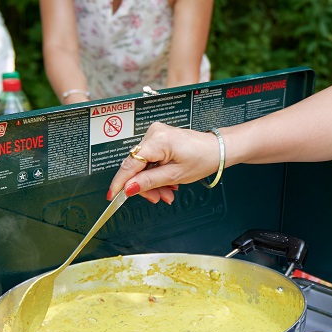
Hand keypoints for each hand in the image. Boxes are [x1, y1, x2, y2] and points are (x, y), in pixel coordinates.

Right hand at [107, 122, 221, 203]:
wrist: (217, 149)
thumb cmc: (203, 158)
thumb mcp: (175, 175)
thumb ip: (150, 181)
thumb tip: (128, 188)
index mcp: (158, 140)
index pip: (130, 163)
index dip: (120, 182)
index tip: (113, 195)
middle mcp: (154, 133)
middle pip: (136, 166)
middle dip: (145, 185)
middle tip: (158, 198)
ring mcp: (156, 134)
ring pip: (143, 165)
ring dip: (153, 182)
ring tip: (167, 192)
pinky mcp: (160, 138)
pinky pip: (150, 160)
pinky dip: (157, 173)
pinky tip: (167, 182)